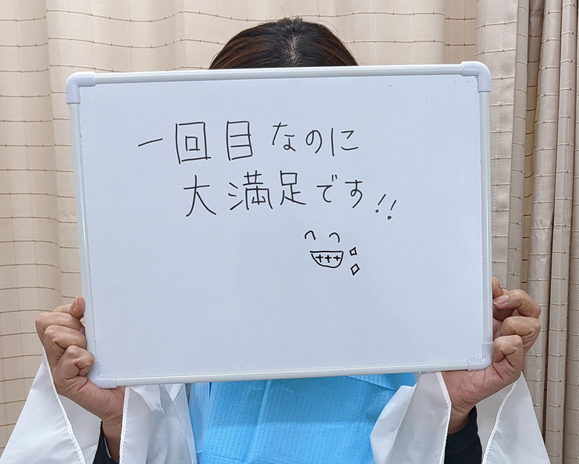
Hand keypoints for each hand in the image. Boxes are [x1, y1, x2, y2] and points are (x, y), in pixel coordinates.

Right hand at [36, 296, 124, 460]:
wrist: (125, 397)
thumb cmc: (114, 367)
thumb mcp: (100, 336)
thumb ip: (88, 319)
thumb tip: (80, 301)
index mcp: (61, 341)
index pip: (49, 316)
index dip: (68, 312)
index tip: (84, 315)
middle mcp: (55, 354)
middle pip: (47, 322)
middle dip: (72, 325)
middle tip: (88, 342)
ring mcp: (57, 369)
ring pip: (56, 335)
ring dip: (80, 341)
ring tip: (91, 355)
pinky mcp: (64, 383)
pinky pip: (72, 356)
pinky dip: (86, 358)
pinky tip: (92, 368)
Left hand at [442, 278, 540, 432]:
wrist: (444, 385)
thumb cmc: (452, 357)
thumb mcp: (461, 325)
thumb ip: (472, 307)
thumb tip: (480, 291)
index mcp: (497, 321)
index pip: (517, 300)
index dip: (509, 291)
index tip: (491, 287)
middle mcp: (507, 334)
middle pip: (531, 310)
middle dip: (519, 300)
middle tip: (498, 303)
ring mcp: (510, 351)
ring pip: (531, 327)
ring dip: (512, 324)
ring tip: (493, 332)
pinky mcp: (508, 369)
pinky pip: (518, 351)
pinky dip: (507, 346)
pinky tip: (493, 350)